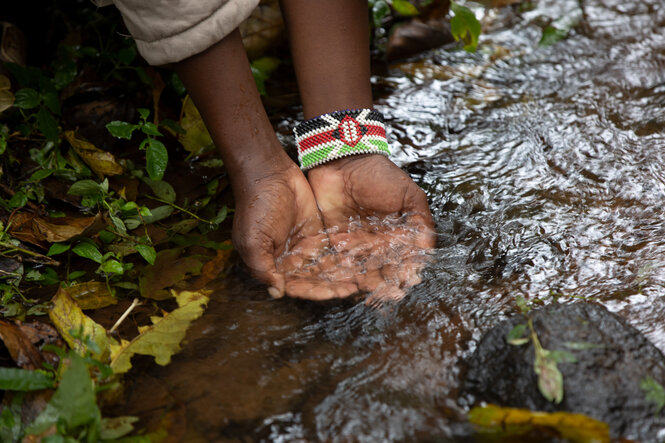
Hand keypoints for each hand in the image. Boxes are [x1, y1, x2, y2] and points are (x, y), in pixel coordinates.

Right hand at [232, 156, 357, 299]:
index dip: (315, 292)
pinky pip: (330, 248)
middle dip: (332, 285)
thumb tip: (277, 292)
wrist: (269, 173)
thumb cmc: (256, 207)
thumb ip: (263, 269)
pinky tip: (358, 259)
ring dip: (340, 273)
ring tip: (361, 276)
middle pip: (314, 279)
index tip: (334, 293)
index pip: (296, 286)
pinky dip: (342, 255)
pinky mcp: (316, 231)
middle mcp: (289, 258)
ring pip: (324, 266)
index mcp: (272, 265)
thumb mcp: (253, 241)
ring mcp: (303, 244)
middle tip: (354, 287)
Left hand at [307, 154, 435, 302]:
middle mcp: (377, 242)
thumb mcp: (408, 195)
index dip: (407, 271)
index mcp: (396, 234)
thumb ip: (420, 221)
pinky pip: (338, 262)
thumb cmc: (379, 175)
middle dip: (387, 282)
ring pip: (362, 269)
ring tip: (370, 292)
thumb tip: (428, 249)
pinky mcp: (333, 242)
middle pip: (383, 268)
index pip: (404, 258)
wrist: (342, 161)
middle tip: (389, 293)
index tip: (409, 281)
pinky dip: (342, 273)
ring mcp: (355, 243)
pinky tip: (347, 281)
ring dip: (366, 281)